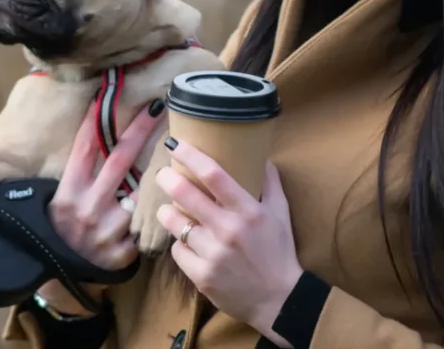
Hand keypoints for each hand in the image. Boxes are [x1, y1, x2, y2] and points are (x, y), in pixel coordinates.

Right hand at [36, 98, 165, 314]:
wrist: (59, 274)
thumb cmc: (63, 226)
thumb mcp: (61, 196)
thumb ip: (80, 172)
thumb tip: (97, 129)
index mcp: (68, 191)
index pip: (85, 147)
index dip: (97, 118)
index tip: (111, 93)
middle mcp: (86, 208)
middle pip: (119, 160)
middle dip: (140, 130)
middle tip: (157, 107)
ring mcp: (105, 232)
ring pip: (138, 195)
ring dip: (148, 187)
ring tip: (158, 180)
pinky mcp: (122, 253)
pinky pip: (144, 226)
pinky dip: (147, 221)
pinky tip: (150, 219)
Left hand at [155, 140, 302, 346]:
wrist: (279, 300)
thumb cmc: (279, 251)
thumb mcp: (280, 213)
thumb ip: (269, 182)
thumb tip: (260, 155)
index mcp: (248, 211)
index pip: (214, 174)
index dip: (190, 155)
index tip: (175, 143)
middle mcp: (229, 230)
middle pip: (185, 194)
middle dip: (167, 179)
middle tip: (162, 174)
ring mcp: (213, 255)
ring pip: (175, 223)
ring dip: (168, 213)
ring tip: (169, 209)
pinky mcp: (201, 276)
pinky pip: (178, 251)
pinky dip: (180, 244)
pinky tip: (187, 242)